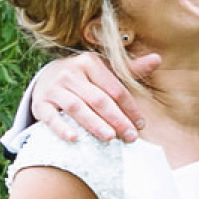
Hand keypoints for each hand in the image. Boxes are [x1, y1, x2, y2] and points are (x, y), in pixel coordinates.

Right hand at [33, 51, 158, 142]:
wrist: (47, 77)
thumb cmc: (84, 76)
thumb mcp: (105, 69)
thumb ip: (131, 68)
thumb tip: (158, 59)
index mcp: (90, 62)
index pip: (114, 88)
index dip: (129, 107)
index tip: (140, 125)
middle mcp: (71, 73)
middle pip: (98, 99)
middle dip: (116, 119)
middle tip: (130, 137)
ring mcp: (54, 88)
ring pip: (77, 108)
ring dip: (94, 124)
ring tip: (110, 138)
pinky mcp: (40, 103)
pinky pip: (50, 117)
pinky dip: (61, 128)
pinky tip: (74, 138)